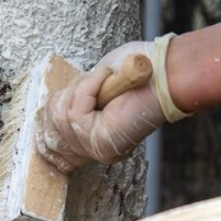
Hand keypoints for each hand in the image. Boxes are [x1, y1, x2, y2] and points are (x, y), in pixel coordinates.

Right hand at [37, 35, 189, 172]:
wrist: (167, 74)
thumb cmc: (141, 72)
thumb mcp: (100, 82)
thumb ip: (79, 96)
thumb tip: (55, 104)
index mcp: (96, 137)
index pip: (52, 129)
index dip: (56, 104)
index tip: (68, 91)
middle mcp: (96, 148)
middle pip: (54, 119)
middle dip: (71, 91)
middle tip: (98, 79)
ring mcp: (98, 148)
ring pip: (62, 115)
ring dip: (82, 87)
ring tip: (105, 80)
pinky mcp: (101, 142)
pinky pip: (75, 113)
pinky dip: (87, 88)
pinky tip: (106, 81)